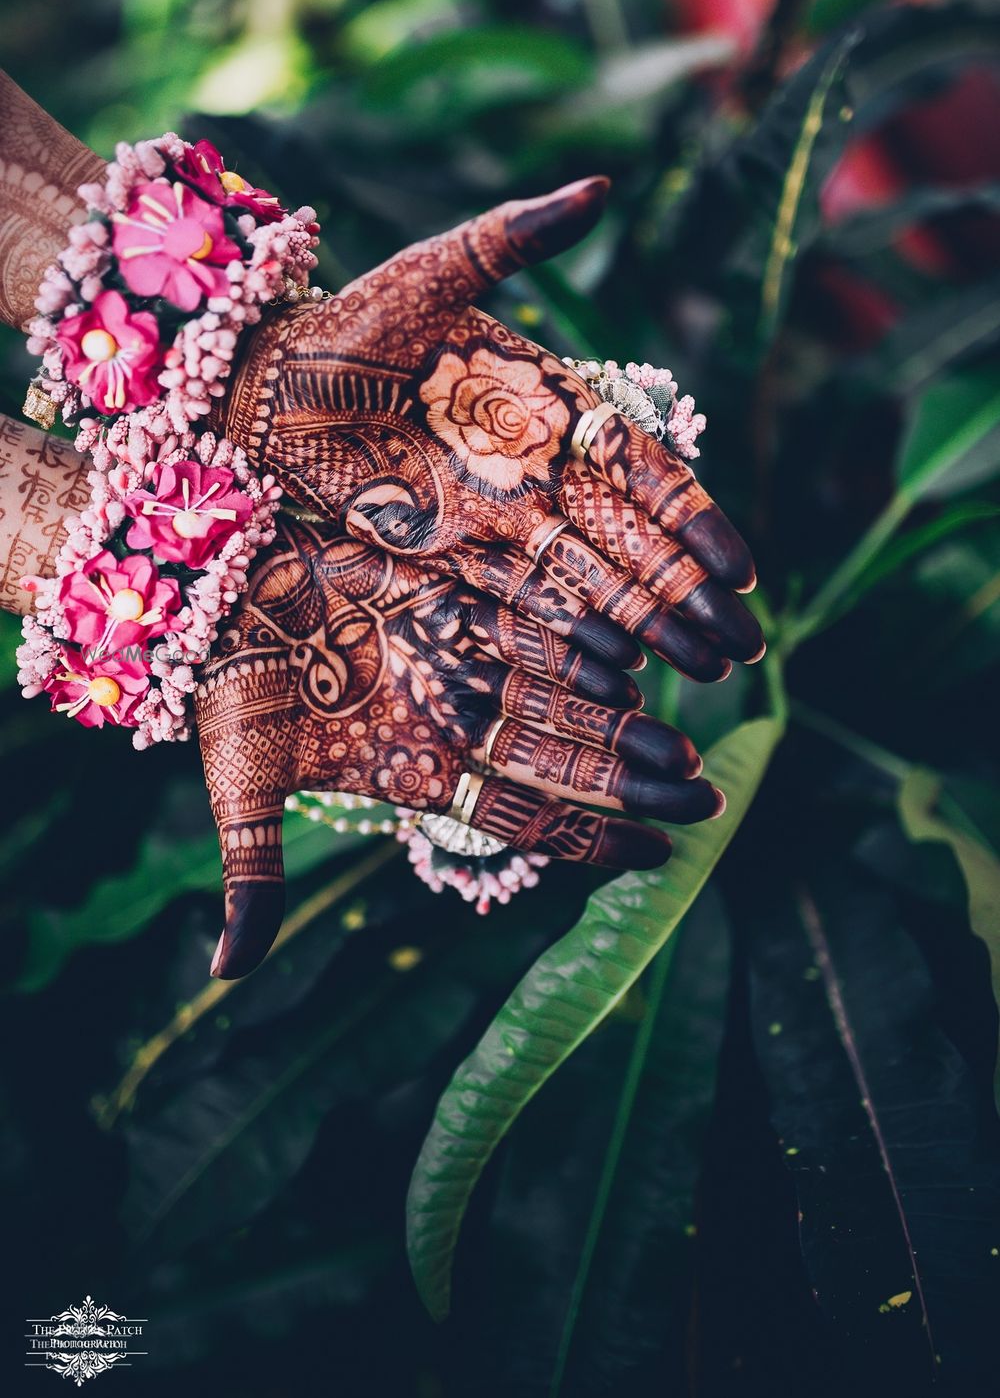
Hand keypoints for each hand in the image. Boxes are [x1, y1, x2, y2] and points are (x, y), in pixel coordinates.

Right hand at [197, 514, 721, 979]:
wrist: (212, 579)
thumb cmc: (227, 678)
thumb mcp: (242, 776)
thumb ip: (254, 871)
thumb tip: (224, 976)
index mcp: (421, 765)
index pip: (522, 815)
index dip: (588, 840)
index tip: (655, 860)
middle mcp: (454, 712)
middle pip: (561, 756)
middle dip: (630, 782)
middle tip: (701, 803)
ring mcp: (461, 649)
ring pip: (563, 691)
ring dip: (624, 721)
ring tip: (686, 754)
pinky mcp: (457, 584)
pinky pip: (536, 615)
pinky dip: (586, 637)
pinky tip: (638, 661)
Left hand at [221, 180, 763, 683]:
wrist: (268, 382)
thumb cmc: (351, 320)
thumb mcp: (438, 272)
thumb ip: (519, 239)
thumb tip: (603, 186)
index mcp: (550, 403)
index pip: (641, 472)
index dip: (693, 523)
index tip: (742, 574)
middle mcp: (535, 468)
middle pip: (629, 543)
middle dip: (685, 596)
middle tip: (741, 651)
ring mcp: (494, 515)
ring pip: (586, 582)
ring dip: (643, 627)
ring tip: (700, 672)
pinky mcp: (446, 551)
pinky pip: (518, 603)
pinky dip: (566, 637)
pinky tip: (616, 675)